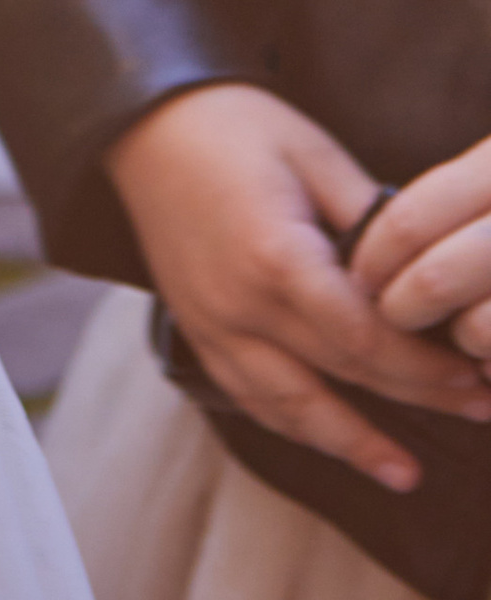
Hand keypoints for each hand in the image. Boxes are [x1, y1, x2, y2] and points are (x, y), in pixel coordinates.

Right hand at [104, 81, 490, 490]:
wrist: (141, 124)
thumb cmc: (232, 125)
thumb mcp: (313, 152)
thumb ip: (369, 216)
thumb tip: (422, 269)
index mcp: (276, 257)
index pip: (365, 337)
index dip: (424, 367)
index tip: (471, 375)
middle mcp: (240, 305)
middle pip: (341, 376)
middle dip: (415, 402)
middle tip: (475, 414)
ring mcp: (211, 324)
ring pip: (290, 407)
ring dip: (353, 445)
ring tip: (406, 475)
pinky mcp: (194, 329)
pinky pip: (247, 396)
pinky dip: (293, 425)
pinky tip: (329, 441)